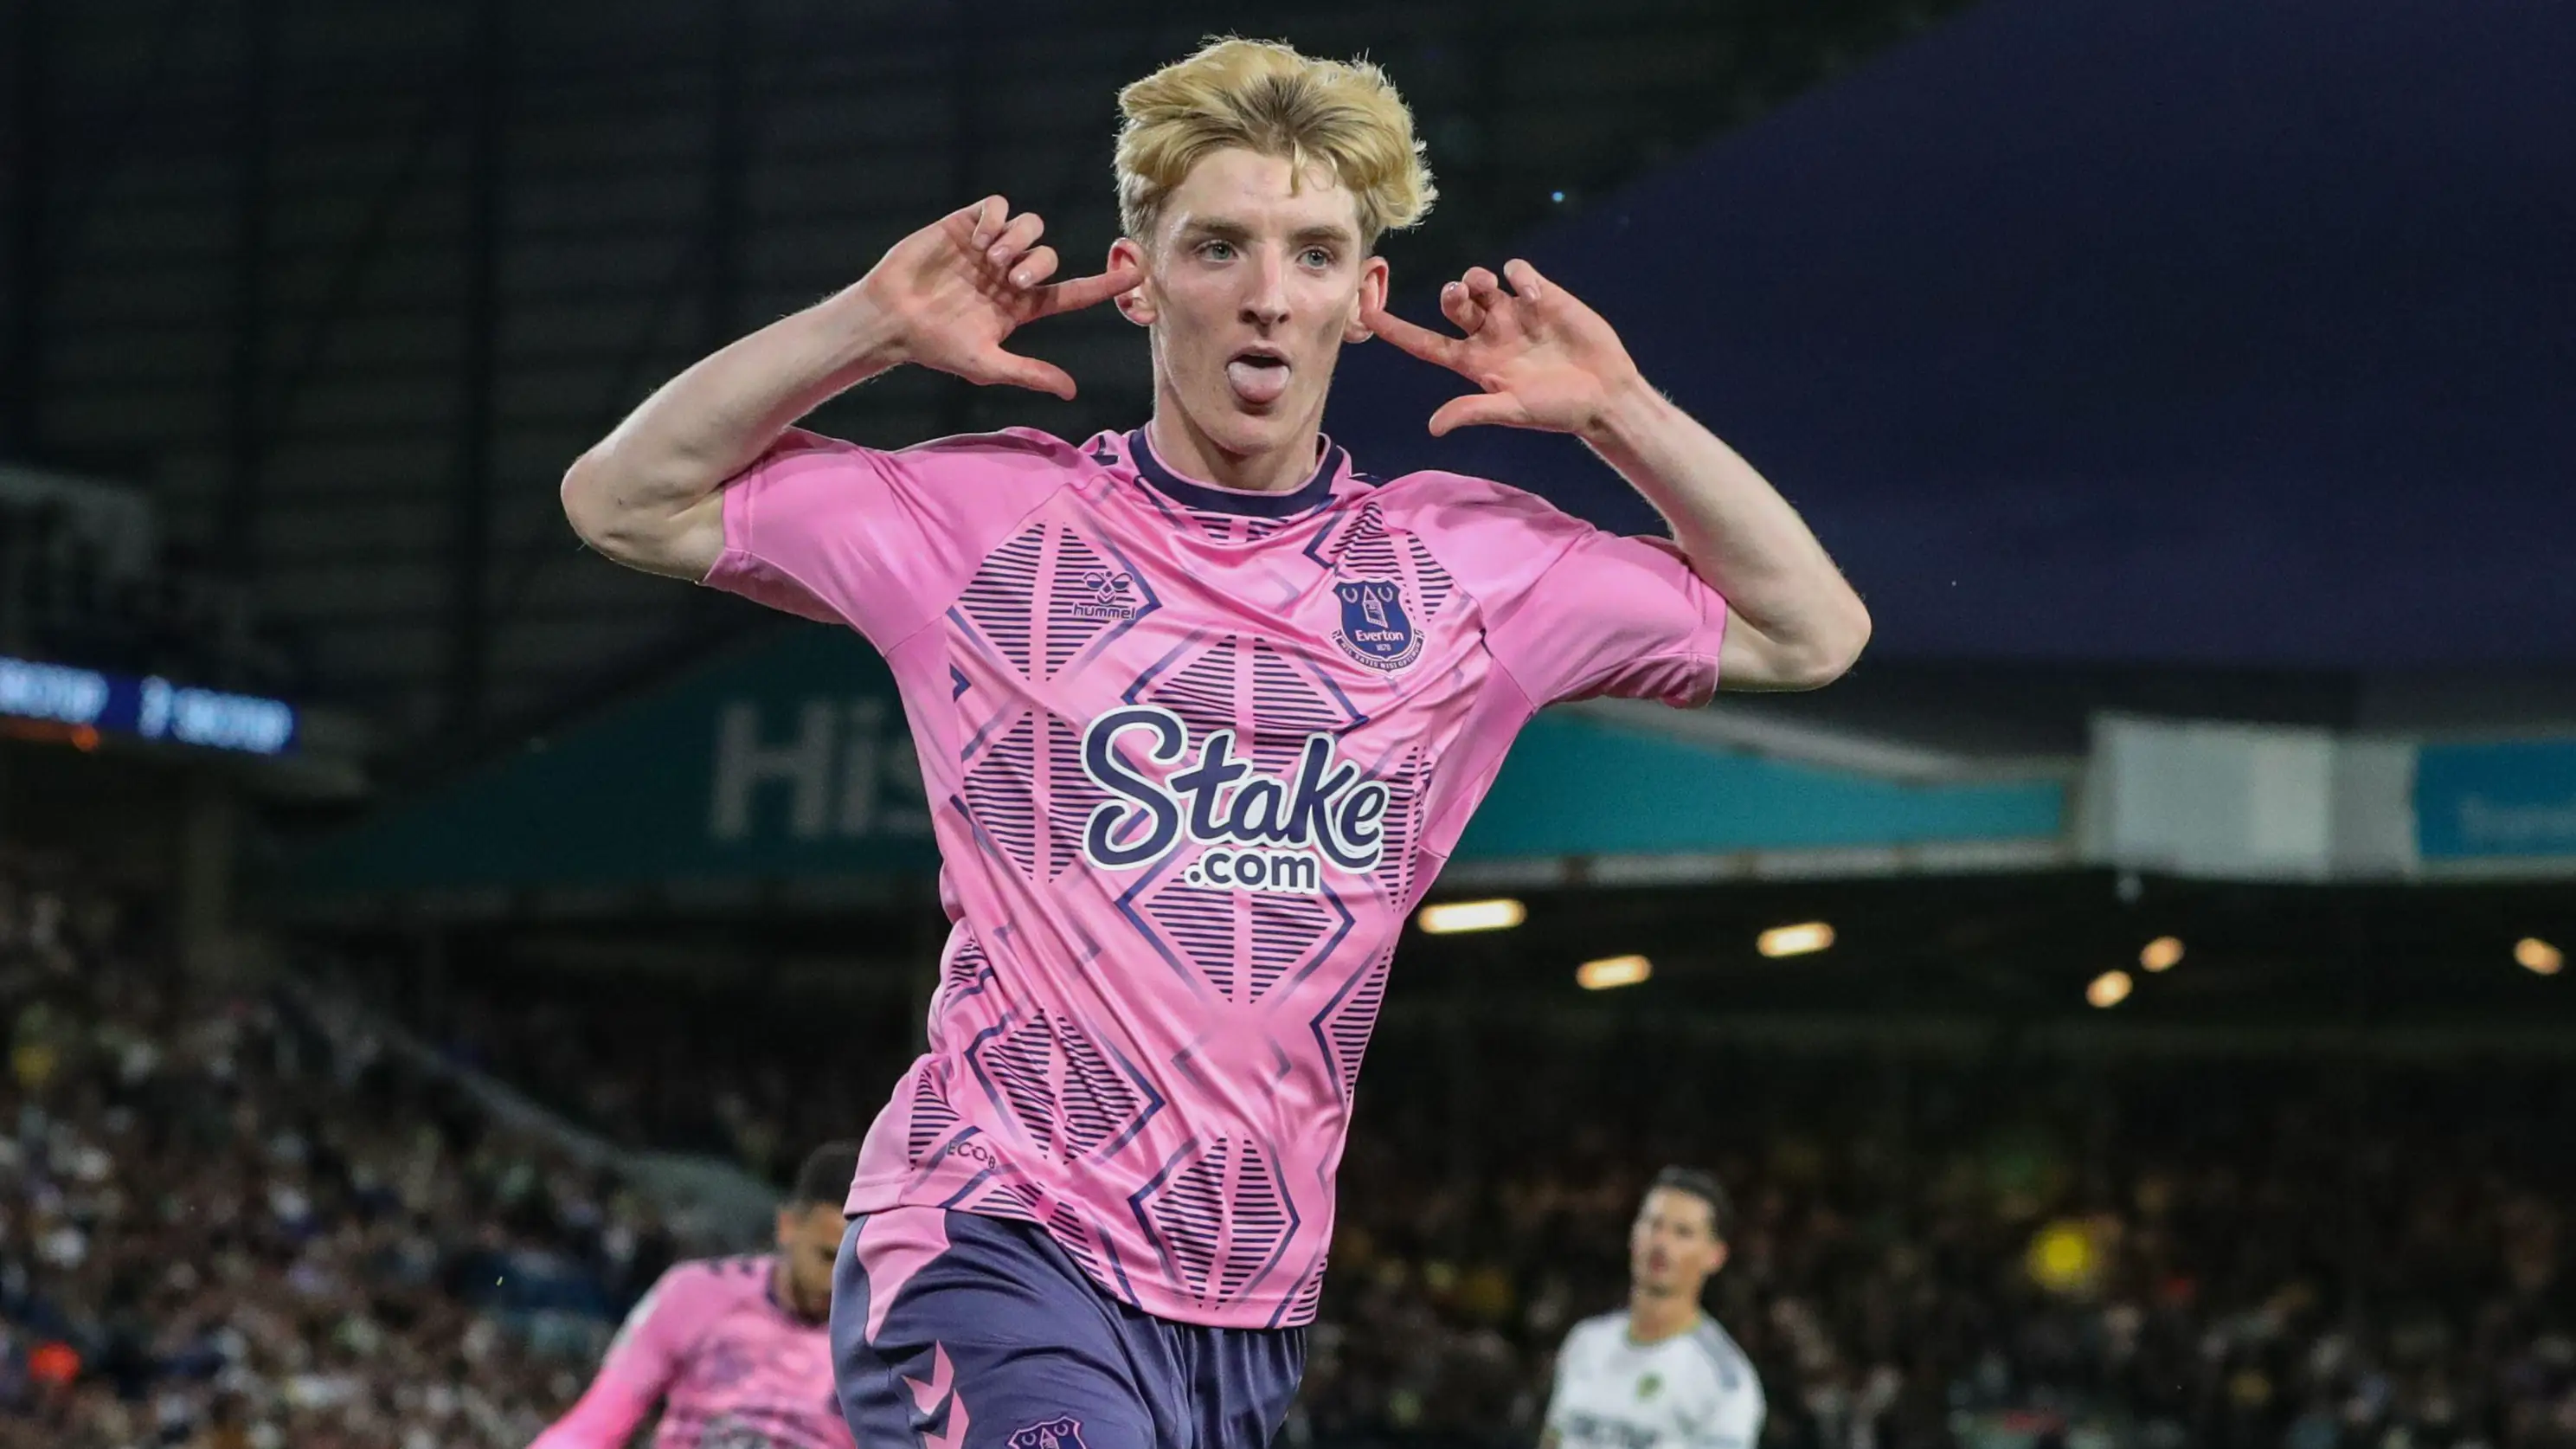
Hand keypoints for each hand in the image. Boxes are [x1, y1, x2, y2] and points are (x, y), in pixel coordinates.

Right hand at [857, 196, 1140, 399]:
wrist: (891, 318)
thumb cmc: (936, 346)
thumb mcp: (986, 364)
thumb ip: (1029, 372)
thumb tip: (1071, 391)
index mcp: (1022, 306)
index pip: (1071, 293)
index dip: (1103, 284)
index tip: (1135, 273)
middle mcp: (1011, 274)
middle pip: (1049, 255)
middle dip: (1037, 263)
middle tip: (1011, 279)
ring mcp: (990, 248)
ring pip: (1029, 226)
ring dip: (1017, 240)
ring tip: (990, 259)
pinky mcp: (966, 225)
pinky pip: (998, 206)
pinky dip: (994, 220)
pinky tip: (975, 242)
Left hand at [1362, 259, 1645, 438]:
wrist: (1605, 396)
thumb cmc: (1557, 410)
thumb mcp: (1512, 411)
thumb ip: (1473, 411)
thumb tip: (1433, 427)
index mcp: (1473, 363)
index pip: (1422, 343)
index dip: (1393, 327)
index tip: (1365, 308)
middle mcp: (1488, 334)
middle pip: (1451, 304)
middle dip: (1450, 294)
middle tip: (1459, 295)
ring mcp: (1514, 313)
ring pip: (1478, 281)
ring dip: (1475, 278)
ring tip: (1488, 288)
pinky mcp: (1542, 297)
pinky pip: (1517, 272)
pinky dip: (1519, 276)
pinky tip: (1534, 296)